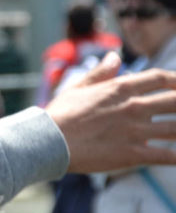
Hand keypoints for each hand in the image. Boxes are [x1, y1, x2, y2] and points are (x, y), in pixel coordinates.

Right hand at [46, 51, 175, 171]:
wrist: (49, 141)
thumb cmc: (60, 114)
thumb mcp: (78, 87)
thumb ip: (101, 73)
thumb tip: (114, 56)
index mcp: (120, 89)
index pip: (158, 78)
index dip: (175, 79)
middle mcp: (133, 107)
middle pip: (175, 101)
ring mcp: (136, 131)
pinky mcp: (133, 154)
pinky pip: (166, 156)